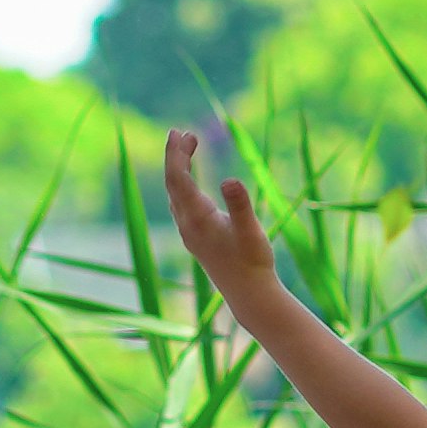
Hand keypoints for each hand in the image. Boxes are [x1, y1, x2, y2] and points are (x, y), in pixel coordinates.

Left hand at [160, 129, 280, 304]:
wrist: (249, 295)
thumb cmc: (253, 262)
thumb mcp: (251, 231)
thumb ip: (240, 204)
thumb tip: (230, 179)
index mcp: (198, 219)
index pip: (178, 179)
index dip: (176, 154)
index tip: (179, 132)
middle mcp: (188, 225)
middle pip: (173, 183)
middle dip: (175, 156)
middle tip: (182, 132)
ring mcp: (190, 233)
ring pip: (175, 194)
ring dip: (178, 169)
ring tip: (187, 146)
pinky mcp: (196, 239)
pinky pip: (181, 204)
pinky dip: (182, 185)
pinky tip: (189, 180)